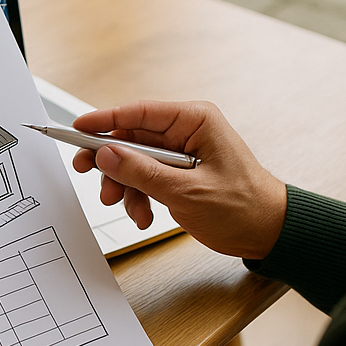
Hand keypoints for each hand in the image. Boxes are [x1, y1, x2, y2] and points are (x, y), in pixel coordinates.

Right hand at [71, 101, 287, 260]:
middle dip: (112, 163)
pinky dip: (138, 198)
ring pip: (134, 162)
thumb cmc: (244, 207)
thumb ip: (142, 172)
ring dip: (125, 187)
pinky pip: (145, 179)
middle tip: (90, 175)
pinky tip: (144, 215)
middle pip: (131, 139)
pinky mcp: (178, 174)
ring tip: (127, 207)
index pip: (139, 112)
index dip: (104, 120)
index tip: (77, 129)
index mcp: (195, 121)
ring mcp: (181, 154)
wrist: (267, 233)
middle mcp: (186, 132)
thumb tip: (106, 154)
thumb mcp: (186, 191)